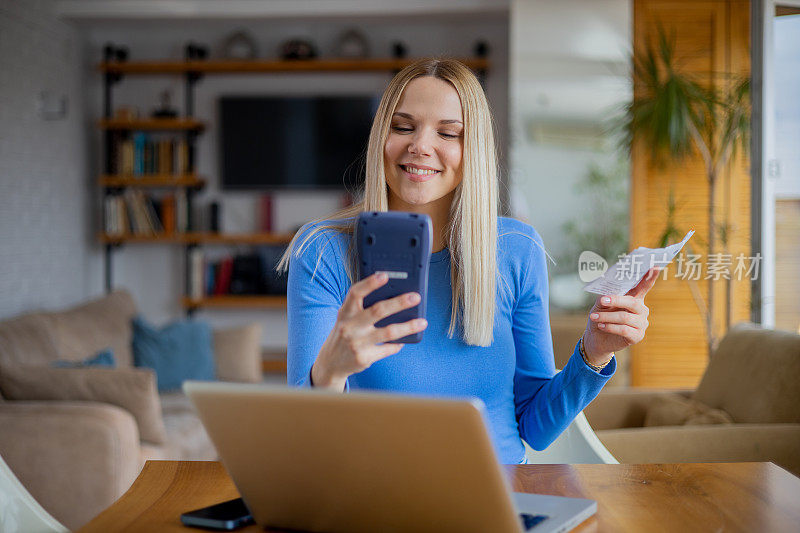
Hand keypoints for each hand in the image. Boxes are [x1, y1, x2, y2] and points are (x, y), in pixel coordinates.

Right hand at [311, 272, 427, 390]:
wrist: (331, 363)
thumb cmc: (345, 334)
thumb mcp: (346, 319)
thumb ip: (362, 308)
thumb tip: (393, 296)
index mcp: (345, 313)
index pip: (355, 294)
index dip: (370, 283)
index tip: (385, 275)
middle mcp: (349, 327)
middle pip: (377, 311)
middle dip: (399, 303)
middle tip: (416, 297)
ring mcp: (357, 343)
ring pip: (388, 332)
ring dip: (408, 326)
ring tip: (422, 322)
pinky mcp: (364, 358)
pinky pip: (388, 349)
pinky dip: (398, 344)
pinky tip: (405, 340)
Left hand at [582, 268, 659, 364]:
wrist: (597, 338)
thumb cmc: (602, 317)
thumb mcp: (601, 304)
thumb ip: (606, 297)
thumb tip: (606, 295)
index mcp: (635, 298)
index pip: (644, 286)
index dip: (650, 277)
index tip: (655, 265)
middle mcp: (642, 310)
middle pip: (632, 302)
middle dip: (616, 300)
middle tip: (602, 300)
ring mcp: (642, 323)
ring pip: (625, 317)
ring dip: (607, 317)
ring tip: (594, 317)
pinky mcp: (637, 336)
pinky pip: (624, 330)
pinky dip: (610, 327)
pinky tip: (601, 326)